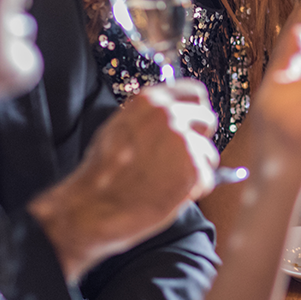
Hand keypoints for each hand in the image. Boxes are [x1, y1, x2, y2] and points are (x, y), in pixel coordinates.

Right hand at [29, 80, 218, 280]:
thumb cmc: (101, 172)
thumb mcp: (119, 127)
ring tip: (166, 181)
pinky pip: (207, 178)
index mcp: (150, 101)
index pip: (194, 92)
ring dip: (195, 169)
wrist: (92, 207)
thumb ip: (149, 118)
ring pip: (208, 153)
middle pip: (206, 119)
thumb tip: (175, 115)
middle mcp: (169, 115)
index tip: (192, 125)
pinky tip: (169, 194)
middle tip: (178, 159)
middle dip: (198, 139)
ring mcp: (183, 141)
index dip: (195, 110)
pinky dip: (194, 190)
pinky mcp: (193, 168)